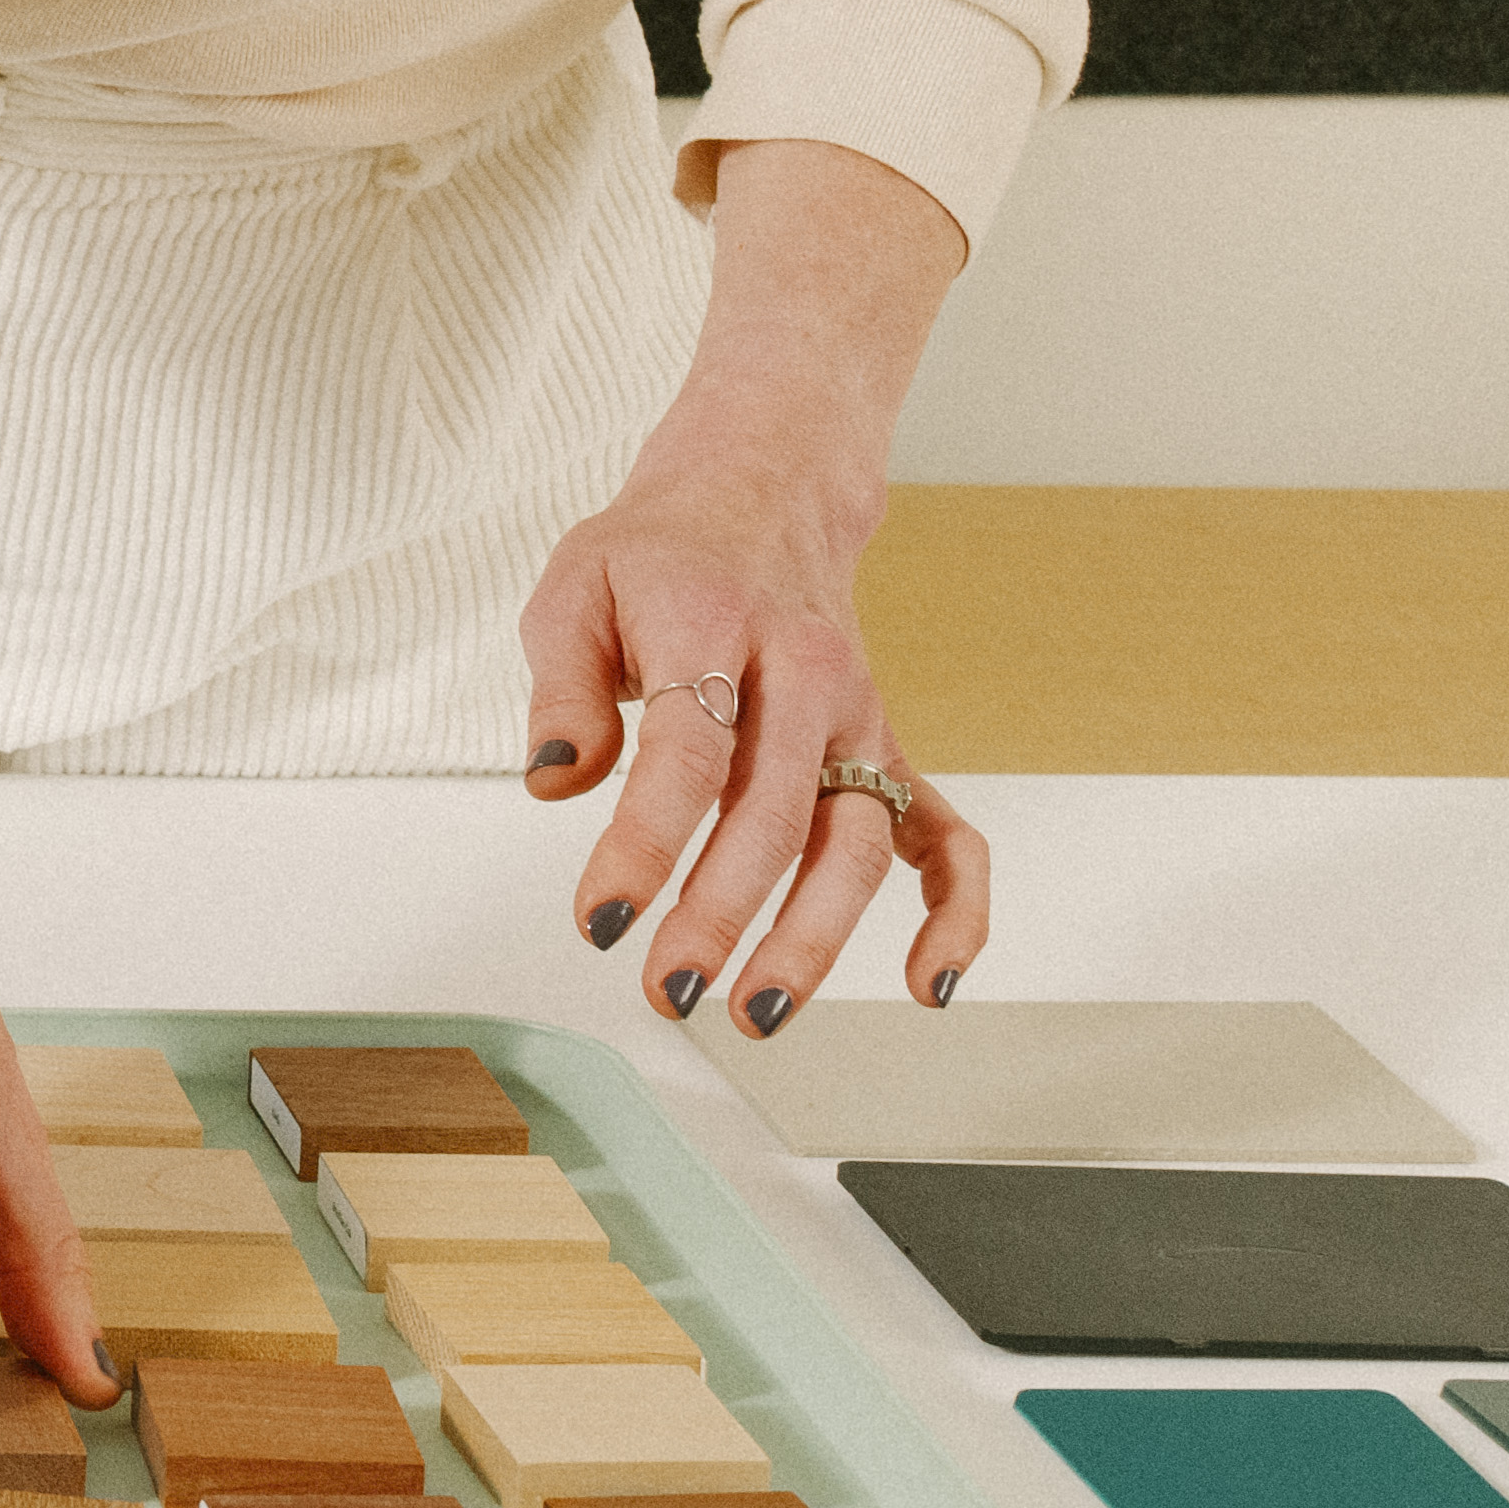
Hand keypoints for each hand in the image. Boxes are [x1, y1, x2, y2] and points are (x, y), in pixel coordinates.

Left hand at [520, 425, 995, 1033]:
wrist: (761, 494)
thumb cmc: (658, 554)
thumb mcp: (576, 586)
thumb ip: (560, 686)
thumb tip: (553, 780)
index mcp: (717, 623)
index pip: (688, 749)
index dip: (644, 843)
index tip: (600, 919)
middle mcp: (807, 673)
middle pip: (774, 812)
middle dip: (722, 914)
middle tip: (666, 987)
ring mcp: (857, 718)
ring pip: (856, 842)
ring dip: (815, 937)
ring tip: (755, 1013)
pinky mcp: (884, 751)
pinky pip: (945, 835)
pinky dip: (956, 910)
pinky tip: (927, 982)